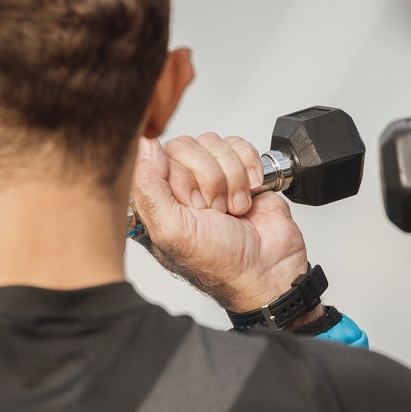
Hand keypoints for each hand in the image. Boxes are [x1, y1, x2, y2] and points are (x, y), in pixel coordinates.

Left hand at [129, 134, 314, 318]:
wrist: (267, 269)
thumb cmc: (220, 263)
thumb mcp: (172, 230)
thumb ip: (149, 188)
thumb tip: (143, 145)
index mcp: (155, 201)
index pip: (155, 158)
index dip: (181, 179)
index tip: (193, 207)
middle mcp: (178, 186)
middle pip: (185, 146)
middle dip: (209, 180)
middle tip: (215, 211)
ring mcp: (209, 176)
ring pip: (213, 143)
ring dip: (231, 178)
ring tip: (233, 208)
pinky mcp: (239, 170)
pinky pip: (238, 145)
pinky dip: (248, 168)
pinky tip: (249, 194)